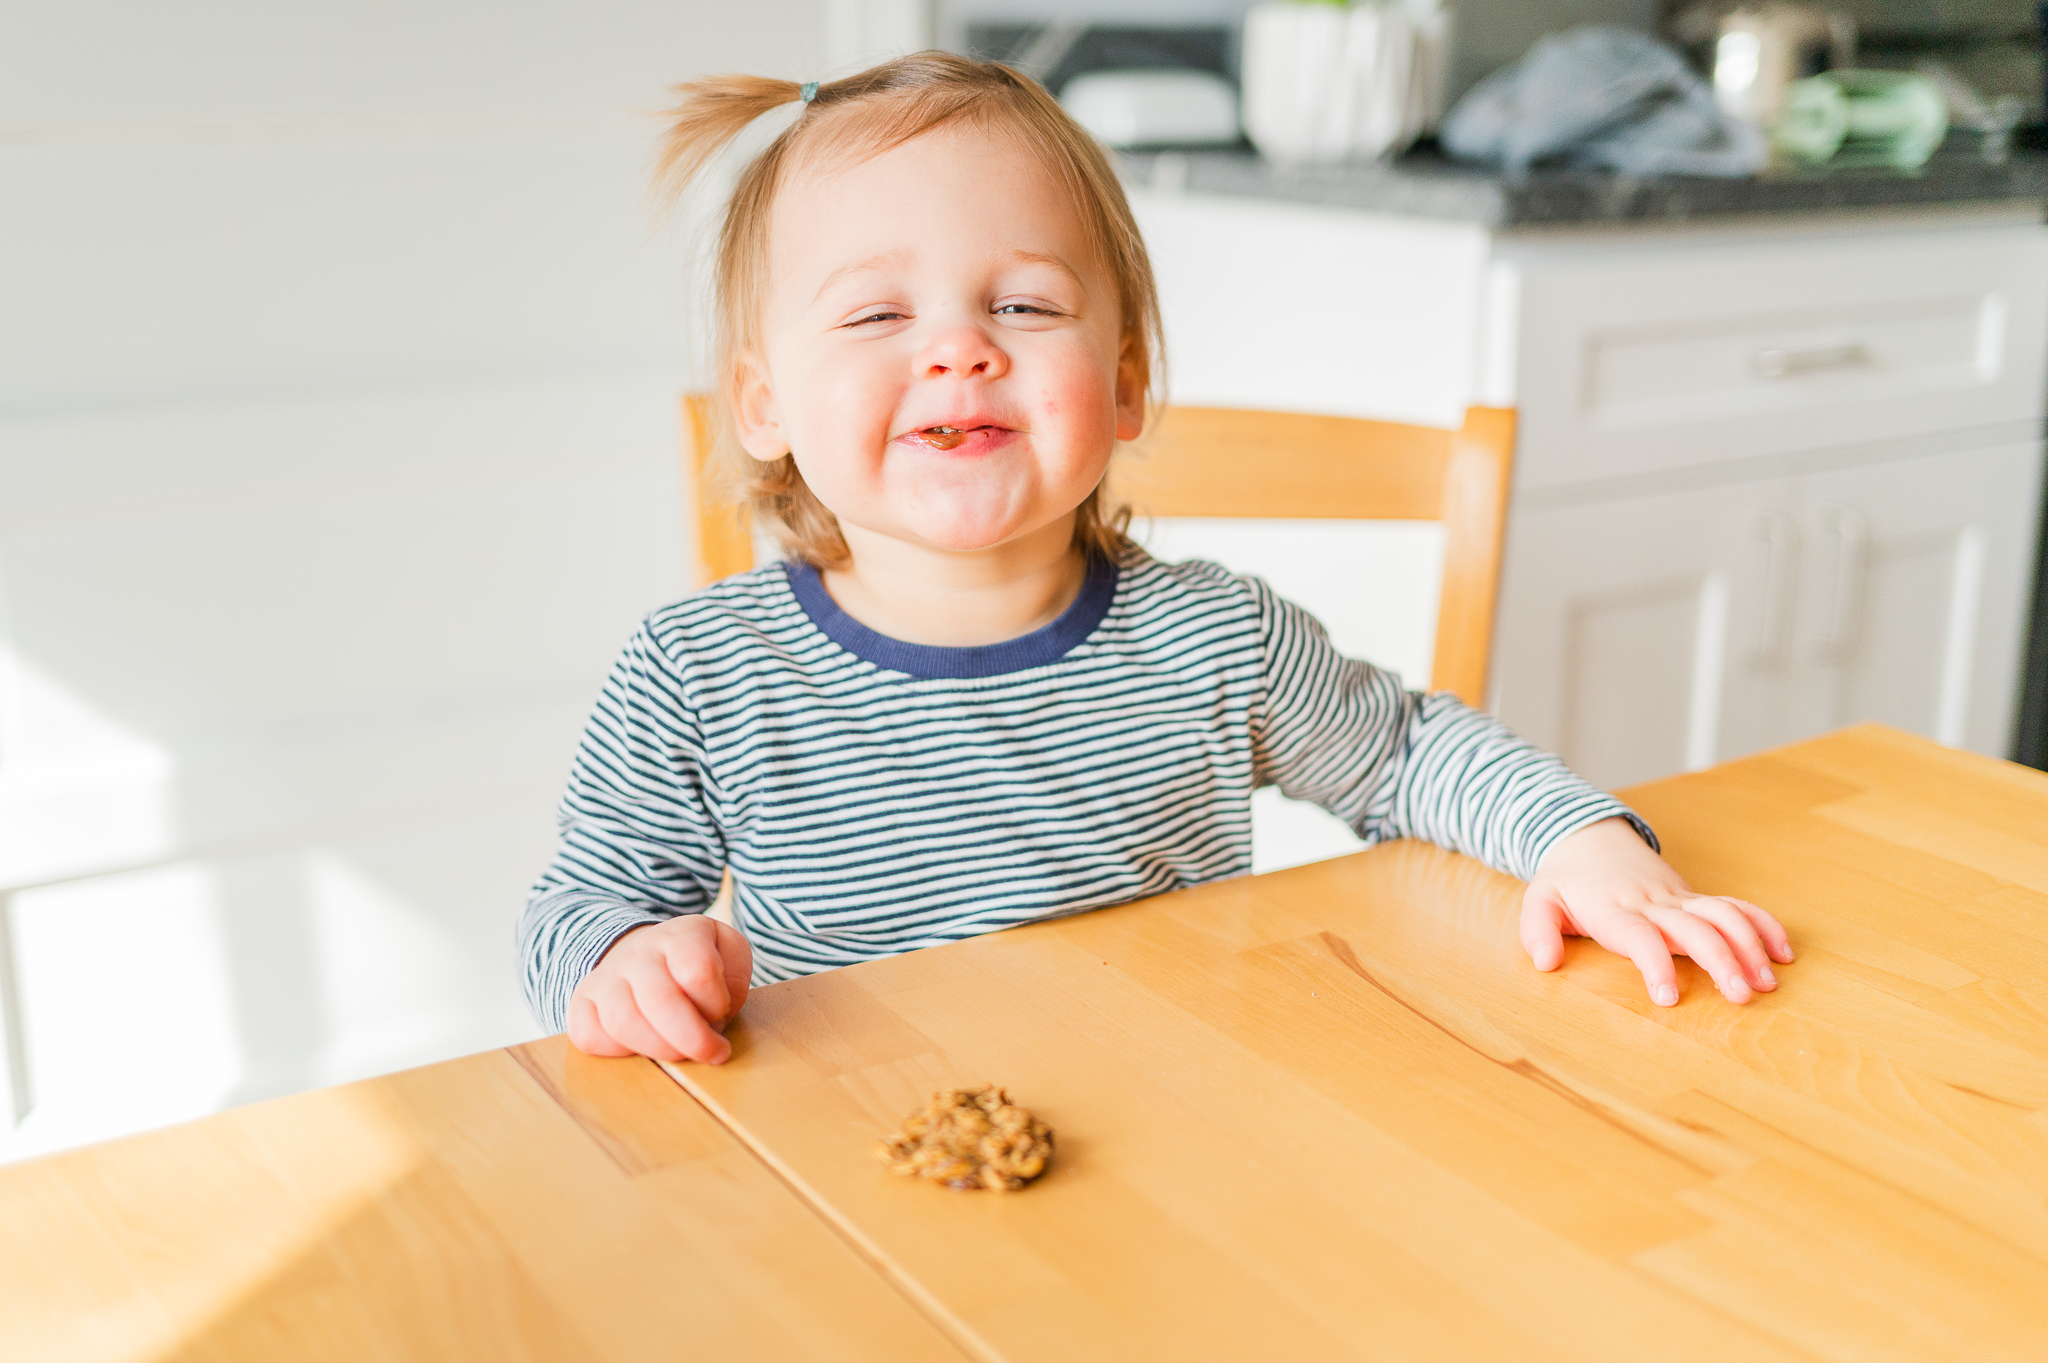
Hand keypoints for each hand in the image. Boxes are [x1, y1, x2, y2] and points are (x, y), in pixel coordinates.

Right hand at [568, 915, 752, 1062]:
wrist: (647, 953)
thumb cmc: (695, 964)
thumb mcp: (729, 956)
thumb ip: (731, 981)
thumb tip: (710, 1021)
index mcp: (680, 936)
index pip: (698, 972)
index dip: (717, 1004)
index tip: (721, 1014)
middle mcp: (638, 952)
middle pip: (660, 1000)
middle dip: (692, 1040)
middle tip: (712, 1053)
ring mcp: (605, 976)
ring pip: (623, 1023)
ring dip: (660, 1050)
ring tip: (679, 1052)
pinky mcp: (582, 1002)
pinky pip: (589, 1036)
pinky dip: (619, 1053)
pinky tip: (642, 1048)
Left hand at [1520, 817, 1792, 1006]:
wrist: (1589, 838)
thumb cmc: (1565, 880)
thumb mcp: (1539, 900)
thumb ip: (1536, 931)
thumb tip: (1544, 963)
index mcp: (1615, 910)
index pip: (1640, 936)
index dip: (1655, 964)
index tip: (1670, 997)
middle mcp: (1653, 904)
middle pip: (1694, 928)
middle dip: (1721, 961)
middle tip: (1742, 996)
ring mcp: (1679, 898)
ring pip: (1723, 915)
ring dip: (1750, 946)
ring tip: (1768, 983)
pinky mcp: (1695, 897)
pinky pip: (1734, 905)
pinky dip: (1762, 924)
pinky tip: (1783, 952)